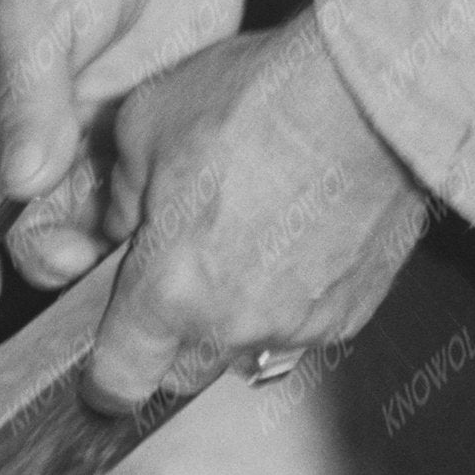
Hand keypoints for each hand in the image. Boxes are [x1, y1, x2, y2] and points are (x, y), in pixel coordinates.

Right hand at [0, 0, 257, 300]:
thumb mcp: (37, 5)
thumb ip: (28, 95)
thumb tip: (24, 181)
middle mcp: (20, 123)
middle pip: (13, 217)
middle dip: (38, 253)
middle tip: (79, 265)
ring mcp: (79, 133)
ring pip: (71, 217)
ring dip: (91, 243)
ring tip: (124, 243)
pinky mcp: (133, 136)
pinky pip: (125, 198)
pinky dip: (135, 219)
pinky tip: (158, 221)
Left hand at [83, 17, 427, 407]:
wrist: (369, 95)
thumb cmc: (262, 101)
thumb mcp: (146, 127)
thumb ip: (118, 199)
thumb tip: (115, 228)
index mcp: (171, 288)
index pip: (120, 380)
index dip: (104, 378)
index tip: (105, 368)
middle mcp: (235, 323)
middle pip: (183, 373)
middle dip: (167, 340)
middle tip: (170, 280)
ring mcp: (300, 324)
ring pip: (245, 347)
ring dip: (231, 315)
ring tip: (240, 242)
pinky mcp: (352, 313)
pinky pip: (301, 326)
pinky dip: (287, 298)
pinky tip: (289, 240)